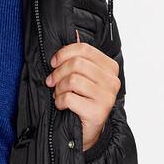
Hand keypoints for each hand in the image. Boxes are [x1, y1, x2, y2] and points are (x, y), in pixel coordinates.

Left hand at [45, 31, 120, 151]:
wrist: (87, 130)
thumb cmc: (83, 100)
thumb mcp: (83, 76)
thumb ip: (80, 57)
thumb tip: (73, 33)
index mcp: (110, 67)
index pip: (85, 49)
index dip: (64, 53)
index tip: (53, 62)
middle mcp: (112, 81)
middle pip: (77, 63)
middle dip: (58, 72)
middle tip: (51, 81)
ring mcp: (107, 97)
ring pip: (72, 80)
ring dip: (58, 88)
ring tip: (58, 94)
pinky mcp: (98, 112)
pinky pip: (69, 97)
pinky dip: (59, 101)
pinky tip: (61, 105)